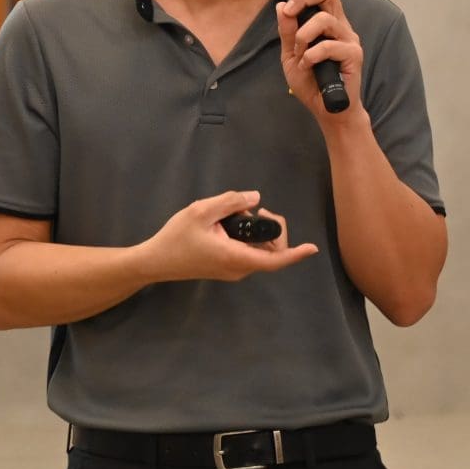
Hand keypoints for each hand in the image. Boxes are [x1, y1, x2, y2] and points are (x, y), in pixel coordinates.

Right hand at [141, 190, 318, 282]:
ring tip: (236, 213)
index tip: (313, 248)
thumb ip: (230, 202)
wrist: (156, 261)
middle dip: (271, 228)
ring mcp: (233, 270)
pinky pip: (248, 252)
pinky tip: (230, 223)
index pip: (274, 260)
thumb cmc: (176, 238)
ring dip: (257, 231)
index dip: (295, 253)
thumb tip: (255, 198)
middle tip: (255, 209)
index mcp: (235, 257)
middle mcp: (239, 268)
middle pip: (271, 252)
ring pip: (259, 251)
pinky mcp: (227, 267)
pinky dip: (248, 236)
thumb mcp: (201, 211)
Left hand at [276, 0, 363, 121]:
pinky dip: (311, 55)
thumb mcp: (291, 55)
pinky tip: (307, 67)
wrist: (327, 109)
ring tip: (299, 54)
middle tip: (290, 12)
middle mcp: (341, 26)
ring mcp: (349, 39)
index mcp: (329, 22)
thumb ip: (287, 32)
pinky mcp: (353, 55)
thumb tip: (280, 6)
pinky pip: (328, 45)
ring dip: (303, 36)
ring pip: (324, 19)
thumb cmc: (311, 82)